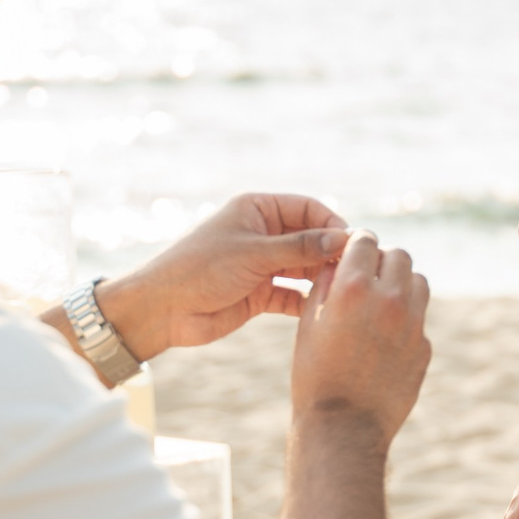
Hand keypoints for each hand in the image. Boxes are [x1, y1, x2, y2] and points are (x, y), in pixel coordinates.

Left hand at [95, 193, 349, 360]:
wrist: (162, 310)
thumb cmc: (200, 269)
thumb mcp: (253, 253)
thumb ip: (299, 247)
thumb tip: (344, 240)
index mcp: (258, 209)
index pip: (308, 208)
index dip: (332, 224)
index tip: (352, 245)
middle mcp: (263, 234)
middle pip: (310, 238)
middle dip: (331, 253)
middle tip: (355, 271)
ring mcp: (262, 265)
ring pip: (303, 267)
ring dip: (321, 277)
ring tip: (343, 291)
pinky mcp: (259, 294)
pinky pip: (292, 294)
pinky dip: (307, 301)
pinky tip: (324, 310)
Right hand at [291, 230, 431, 441]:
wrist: (344, 428)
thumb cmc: (315, 375)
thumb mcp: (308, 324)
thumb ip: (325, 284)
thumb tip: (337, 261)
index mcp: (354, 288)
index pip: (366, 240)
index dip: (358, 242)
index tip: (354, 250)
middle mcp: (390, 299)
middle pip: (399, 255)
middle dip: (383, 259)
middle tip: (369, 273)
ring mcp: (413, 324)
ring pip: (418, 281)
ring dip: (402, 282)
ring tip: (382, 299)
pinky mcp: (424, 347)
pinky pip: (420, 317)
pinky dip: (406, 316)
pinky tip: (386, 336)